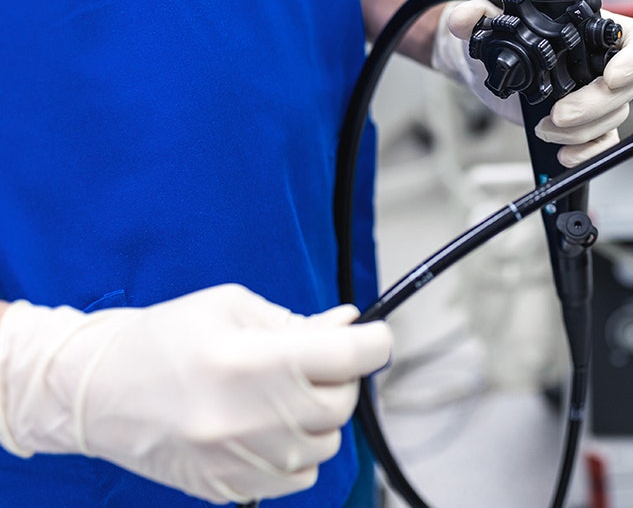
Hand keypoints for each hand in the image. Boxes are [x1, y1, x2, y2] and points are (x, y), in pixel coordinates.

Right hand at [0, 284, 391, 503]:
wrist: (95, 391)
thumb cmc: (163, 339)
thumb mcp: (232, 308)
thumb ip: (298, 322)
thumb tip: (350, 325)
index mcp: (253, 361)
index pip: (351, 357)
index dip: (373, 341)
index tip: (372, 337)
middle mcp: (250, 417)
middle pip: (342, 403)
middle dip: (339, 378)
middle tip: (310, 363)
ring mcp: (241, 459)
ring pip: (326, 443)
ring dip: (317, 417)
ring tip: (279, 395)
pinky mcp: (231, 488)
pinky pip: (300, 475)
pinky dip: (296, 450)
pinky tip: (264, 426)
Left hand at [433, 0, 632, 166]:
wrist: (488, 66)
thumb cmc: (501, 36)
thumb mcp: (488, 19)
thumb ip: (476, 14)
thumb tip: (464, 17)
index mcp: (594, 29)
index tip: (612, 77)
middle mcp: (602, 61)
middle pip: (626, 86)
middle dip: (593, 105)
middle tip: (559, 113)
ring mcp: (595, 93)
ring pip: (614, 116)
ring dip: (581, 130)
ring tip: (546, 127)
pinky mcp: (585, 121)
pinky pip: (603, 140)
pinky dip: (587, 151)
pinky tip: (564, 155)